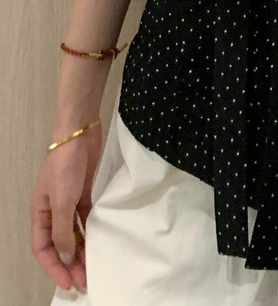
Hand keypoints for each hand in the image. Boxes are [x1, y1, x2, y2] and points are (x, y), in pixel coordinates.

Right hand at [29, 123, 101, 291]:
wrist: (80, 133)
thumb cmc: (65, 165)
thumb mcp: (62, 201)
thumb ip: (62, 231)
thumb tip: (63, 258)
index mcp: (39, 212)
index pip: (43, 248)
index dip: (53, 268)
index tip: (69, 283)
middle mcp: (52, 209)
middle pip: (58, 243)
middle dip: (69, 263)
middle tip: (85, 280)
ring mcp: (68, 200)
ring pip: (73, 232)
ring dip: (81, 249)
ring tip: (92, 266)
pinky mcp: (83, 191)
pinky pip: (85, 218)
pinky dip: (90, 230)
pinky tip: (99, 241)